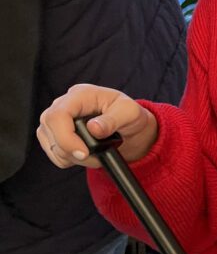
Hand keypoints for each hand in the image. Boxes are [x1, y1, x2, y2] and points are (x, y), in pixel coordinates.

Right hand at [37, 83, 157, 168]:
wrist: (129, 128)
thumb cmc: (129, 116)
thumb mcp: (130, 113)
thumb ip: (113, 120)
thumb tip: (94, 128)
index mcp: (81, 94)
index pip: (58, 114)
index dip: (66, 137)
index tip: (83, 153)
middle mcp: (64, 104)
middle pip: (49, 130)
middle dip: (70, 150)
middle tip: (94, 156)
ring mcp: (57, 119)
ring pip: (50, 143)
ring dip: (72, 157)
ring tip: (95, 154)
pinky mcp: (54, 134)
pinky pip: (53, 152)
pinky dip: (68, 159)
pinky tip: (85, 154)